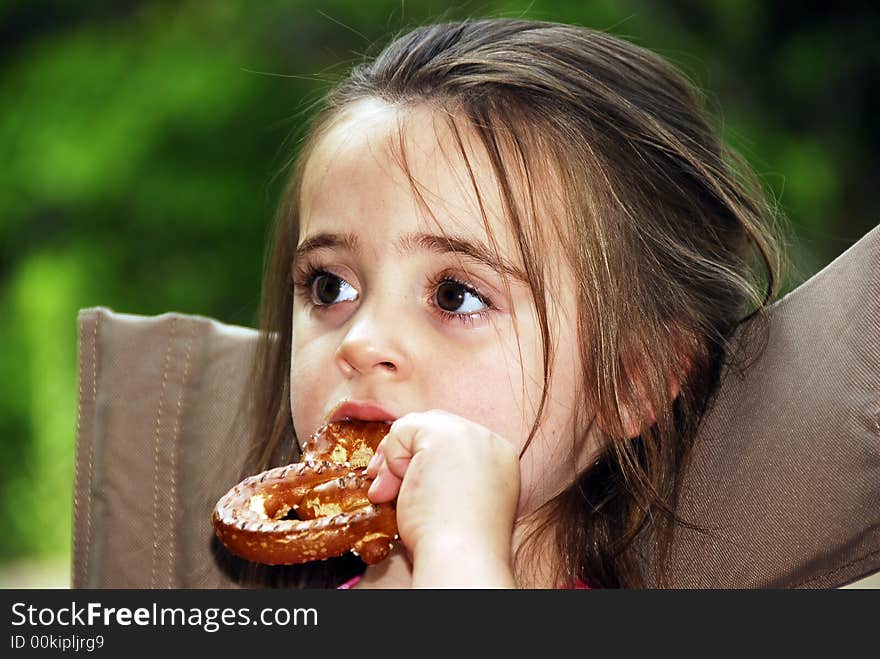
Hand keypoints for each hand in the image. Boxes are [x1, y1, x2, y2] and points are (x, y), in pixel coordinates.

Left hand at [366, 410, 519, 586]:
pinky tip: (398, 487)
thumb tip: (406, 468)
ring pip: (419, 426)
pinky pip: (403, 430)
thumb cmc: (457, 542)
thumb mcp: (457, 499)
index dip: (426, 459)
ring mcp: (469, 432)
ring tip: (390, 494)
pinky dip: (392, 457)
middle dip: (407, 453)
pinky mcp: (443, 432)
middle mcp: (489, 440)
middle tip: (385, 487)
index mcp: (501, 458)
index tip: (409, 486)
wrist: (462, 554)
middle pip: (437, 427)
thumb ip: (443, 475)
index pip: (456, 441)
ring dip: (397, 458)